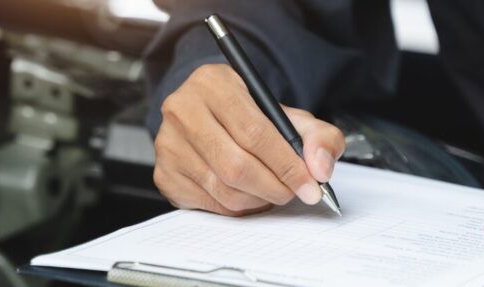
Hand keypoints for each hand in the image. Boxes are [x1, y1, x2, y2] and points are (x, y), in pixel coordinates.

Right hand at [153, 64, 344, 215]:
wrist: (213, 117)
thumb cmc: (252, 117)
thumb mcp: (290, 115)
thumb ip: (319, 136)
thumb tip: (319, 167)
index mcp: (213, 83)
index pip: (254, 132)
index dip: (287, 164)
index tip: (311, 184)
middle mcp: (182, 109)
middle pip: (236, 166)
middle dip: (274, 187)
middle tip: (294, 193)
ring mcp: (168, 143)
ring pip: (224, 189)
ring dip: (258, 199)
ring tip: (273, 191)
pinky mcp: (164, 173)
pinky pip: (210, 203)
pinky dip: (238, 207)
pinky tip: (249, 194)